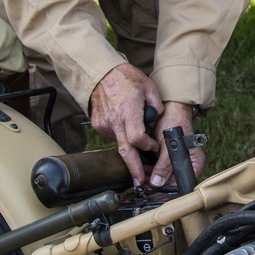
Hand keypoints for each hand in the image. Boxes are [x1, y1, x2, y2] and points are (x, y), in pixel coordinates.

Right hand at [89, 64, 162, 186]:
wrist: (101, 72)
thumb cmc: (126, 78)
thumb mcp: (149, 87)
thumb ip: (156, 107)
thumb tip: (156, 121)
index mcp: (128, 111)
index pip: (137, 139)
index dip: (147, 146)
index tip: (154, 146)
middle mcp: (114, 121)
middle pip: (125, 151)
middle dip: (134, 168)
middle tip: (140, 182)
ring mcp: (104, 124)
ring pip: (118, 144)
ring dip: (129, 147)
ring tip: (137, 141)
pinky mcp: (98, 124)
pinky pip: (111, 136)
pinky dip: (120, 136)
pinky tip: (124, 127)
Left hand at [149, 102, 205, 188]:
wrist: (169, 107)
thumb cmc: (174, 121)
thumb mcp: (169, 144)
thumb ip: (164, 165)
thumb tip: (157, 183)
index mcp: (195, 163)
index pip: (183, 184)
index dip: (169, 188)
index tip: (155, 188)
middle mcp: (188, 165)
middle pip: (173, 183)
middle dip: (158, 183)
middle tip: (144, 181)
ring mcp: (178, 162)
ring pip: (165, 178)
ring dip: (153, 177)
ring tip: (142, 174)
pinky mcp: (169, 158)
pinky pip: (161, 170)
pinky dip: (153, 170)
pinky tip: (144, 168)